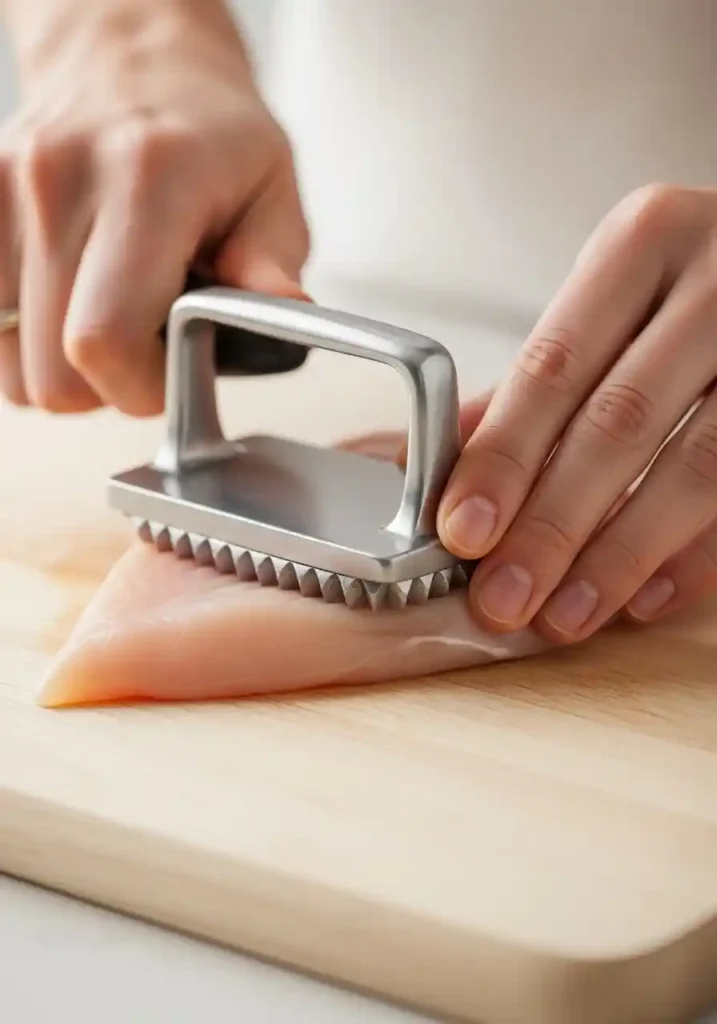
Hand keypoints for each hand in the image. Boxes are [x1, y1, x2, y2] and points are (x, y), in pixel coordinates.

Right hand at [0, 0, 308, 414]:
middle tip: (149, 350)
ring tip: (112, 319)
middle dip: (108, 386)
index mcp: (146, 182)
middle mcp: (60, 182)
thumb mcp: (272, 189)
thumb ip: (273, 261)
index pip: (104, 340)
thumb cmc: (210, 131)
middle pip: (52, 372)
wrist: (128, 51)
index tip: (174, 374)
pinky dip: (30, 339)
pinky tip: (73, 303)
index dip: (141, 387)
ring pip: (10, 364)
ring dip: (65, 368)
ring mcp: (5, 191)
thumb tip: (282, 315)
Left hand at [438, 184, 716, 640]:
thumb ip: (538, 383)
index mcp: (644, 243)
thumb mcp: (615, 300)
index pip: (553, 366)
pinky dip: (695, 558)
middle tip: (504, 595)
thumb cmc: (693, 284)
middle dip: (552, 524)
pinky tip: (643, 599)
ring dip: (620, 556)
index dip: (505, 456)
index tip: (461, 530)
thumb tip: (432, 464)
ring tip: (565, 615)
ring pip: (695, 465)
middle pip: (618, 422)